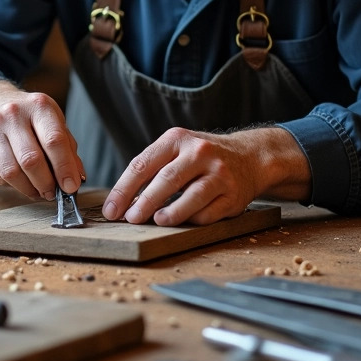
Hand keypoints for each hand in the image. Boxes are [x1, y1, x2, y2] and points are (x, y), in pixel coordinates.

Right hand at [0, 80, 84, 200]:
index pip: (54, 141)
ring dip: (29, 189)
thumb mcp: (52, 121)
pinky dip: (14, 185)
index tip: (71, 186)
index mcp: (38, 106)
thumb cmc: (28, 116)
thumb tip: (76, 179)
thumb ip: (67, 148)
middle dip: (46, 183)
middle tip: (54, 193)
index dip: (65, 168)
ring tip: (39, 191)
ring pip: (12, 172)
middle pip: (31, 160)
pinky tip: (22, 181)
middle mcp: (12, 114)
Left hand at [101, 126, 310, 225]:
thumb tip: (123, 202)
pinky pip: (209, 213)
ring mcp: (219, 174)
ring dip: (171, 213)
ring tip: (156, 221)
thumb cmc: (202, 157)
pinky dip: (193, 220)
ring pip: (191, 197)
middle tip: (130, 219)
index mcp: (177, 139)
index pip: (143, 164)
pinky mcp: (233, 195)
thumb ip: (152, 169)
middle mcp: (200, 152)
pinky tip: (183, 222)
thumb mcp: (177, 150)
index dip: (123, 189)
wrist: (250, 157)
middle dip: (144, 202)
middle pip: (167, 180)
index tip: (111, 209)